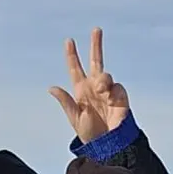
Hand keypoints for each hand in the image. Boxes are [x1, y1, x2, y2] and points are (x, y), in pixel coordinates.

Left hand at [49, 27, 130, 144]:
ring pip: (104, 74)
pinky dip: (112, 90)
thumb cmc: (91, 134)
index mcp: (81, 90)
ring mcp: (108, 90)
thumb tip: (52, 87)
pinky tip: (110, 99)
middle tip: (96, 29)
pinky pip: (116, 86)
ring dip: (102, 80)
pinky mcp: (120, 96)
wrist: (109, 144)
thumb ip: (66, 102)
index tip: (69, 41)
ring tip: (101, 91)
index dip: (72, 55)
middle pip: (96, 61)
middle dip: (96, 45)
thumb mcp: (75, 118)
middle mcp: (94, 87)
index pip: (75, 69)